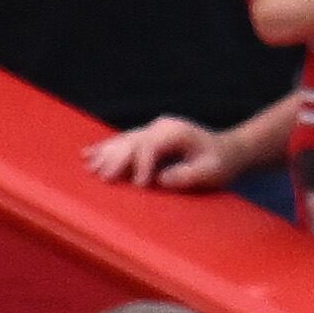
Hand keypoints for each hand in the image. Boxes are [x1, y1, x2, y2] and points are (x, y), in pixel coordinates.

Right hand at [84, 116, 237, 194]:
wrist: (226, 151)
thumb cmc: (219, 164)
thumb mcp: (210, 172)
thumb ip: (187, 175)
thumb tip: (160, 179)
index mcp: (176, 132)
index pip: (151, 146)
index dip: (142, 164)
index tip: (138, 185)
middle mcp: (162, 127)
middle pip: (132, 141)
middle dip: (117, 159)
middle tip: (103, 179)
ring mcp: (153, 129)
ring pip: (124, 140)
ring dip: (105, 154)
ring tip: (89, 168)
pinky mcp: (147, 136)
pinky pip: (123, 141)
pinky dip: (105, 148)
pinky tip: (87, 154)